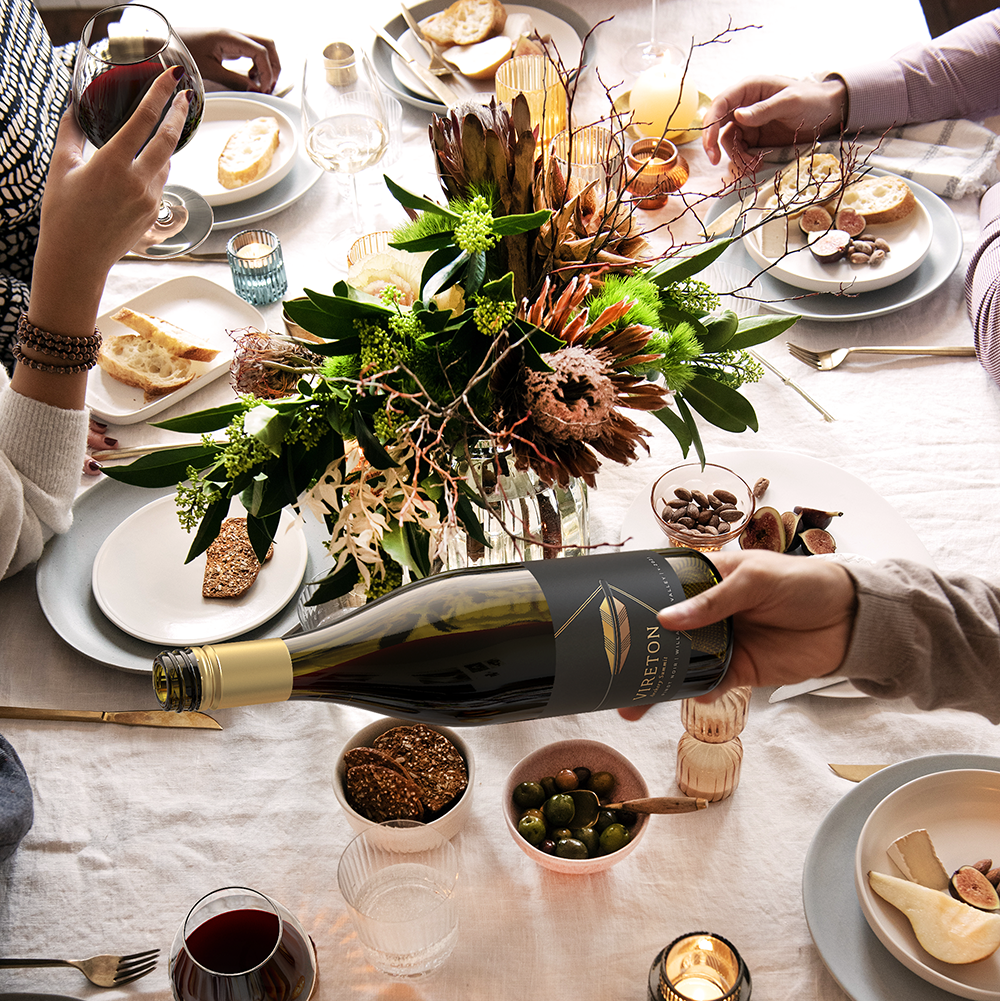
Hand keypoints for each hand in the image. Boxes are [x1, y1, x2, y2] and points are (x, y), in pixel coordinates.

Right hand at [16, 68, 188, 407]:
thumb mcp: (60, 169)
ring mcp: (149, 200)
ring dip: (164, 145)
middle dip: (178, 114)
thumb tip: (74, 110)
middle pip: (167, 140)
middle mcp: (137, 181)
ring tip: (159, 129)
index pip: (143, 120)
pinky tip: (145, 165)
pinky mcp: (154, 215)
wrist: (78, 259)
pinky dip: (156, 169)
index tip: (172, 79)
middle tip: (186, 96)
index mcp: (112, 164)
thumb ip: (71, 135)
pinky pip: (160, 183)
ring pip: (164, 163)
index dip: (160, 95)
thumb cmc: (64, 215)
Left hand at [178, 28, 280, 92]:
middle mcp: (234, 34)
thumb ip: (234, 81)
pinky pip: (252, 52)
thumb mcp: (209, 71)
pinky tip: (250, 77)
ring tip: (259, 84)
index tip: (264, 90)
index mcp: (229, 37)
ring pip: (263, 47)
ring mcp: (233, 38)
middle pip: (268, 45)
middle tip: (269, 86)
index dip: (267, 73)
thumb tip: (255, 90)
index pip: (261, 52)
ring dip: (267, 66)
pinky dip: (257, 65)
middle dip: (274, 66)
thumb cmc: (183, 51)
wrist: (165, 41)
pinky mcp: (230, 44)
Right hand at [617, 550, 856, 720]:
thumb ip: (712, 600)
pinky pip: (706, 683)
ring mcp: (721, 642)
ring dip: (656, 676)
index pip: (664, 586)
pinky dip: (689, 693)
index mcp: (708, 577)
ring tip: (627, 695)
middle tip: (606, 660)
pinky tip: (671, 700)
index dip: (637, 597)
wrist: (850, 621)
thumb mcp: (756, 579)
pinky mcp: (738, 670)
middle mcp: (708, 611)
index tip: (605, 609)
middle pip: (664, 629)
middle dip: (637, 645)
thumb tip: (667, 619)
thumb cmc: (804, 583)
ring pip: (680, 660)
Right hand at [702, 75, 847, 173]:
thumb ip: (764, 109)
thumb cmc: (812, 100)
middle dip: (715, 144)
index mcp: (750, 89)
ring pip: (729, 142)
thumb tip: (737, 116)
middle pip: (718, 126)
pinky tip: (758, 164)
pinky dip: (745, 161)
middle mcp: (745, 105)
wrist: (829, 113)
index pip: (721, 104)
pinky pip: (741, 152)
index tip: (709, 144)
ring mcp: (749, 124)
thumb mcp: (790, 102)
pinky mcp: (755, 139)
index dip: (710, 124)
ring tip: (754, 163)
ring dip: (736, 156)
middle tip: (716, 161)